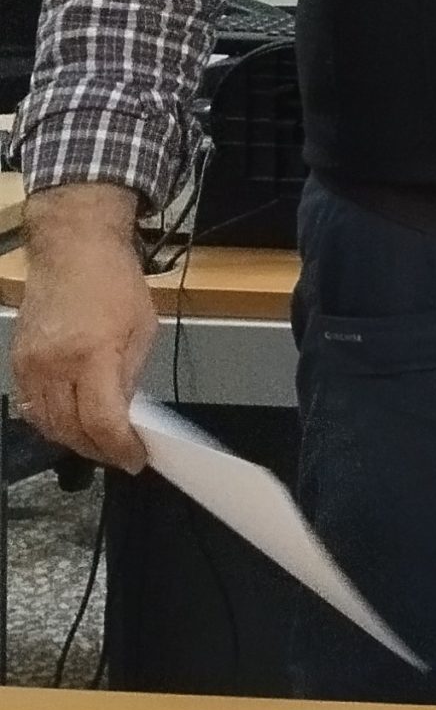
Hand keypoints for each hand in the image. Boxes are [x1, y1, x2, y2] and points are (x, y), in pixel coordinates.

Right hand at [14, 184, 157, 473]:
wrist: (72, 249)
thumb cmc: (115, 282)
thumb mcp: (143, 327)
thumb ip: (130, 374)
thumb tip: (124, 414)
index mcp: (93, 355)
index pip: (101, 421)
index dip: (119, 448)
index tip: (135, 459)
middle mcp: (54, 366)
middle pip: (70, 430)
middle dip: (97, 450)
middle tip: (120, 456)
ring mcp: (30, 366)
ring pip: (46, 424)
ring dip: (73, 441)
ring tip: (99, 444)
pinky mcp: (17, 362)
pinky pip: (30, 407)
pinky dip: (50, 423)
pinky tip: (70, 424)